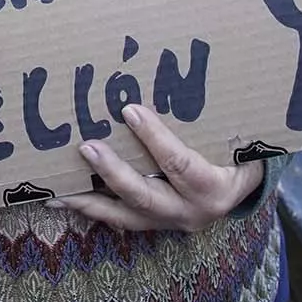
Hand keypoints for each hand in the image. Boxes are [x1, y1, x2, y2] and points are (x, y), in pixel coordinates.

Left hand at [50, 105, 265, 232]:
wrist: (245, 191)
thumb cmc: (241, 153)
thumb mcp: (241, 139)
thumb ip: (218, 119)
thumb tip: (186, 75)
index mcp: (215, 188)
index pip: (180, 163)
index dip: (154, 137)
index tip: (129, 110)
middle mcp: (191, 212)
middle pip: (145, 196)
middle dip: (113, 173)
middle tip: (86, 147)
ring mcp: (169, 223)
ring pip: (124, 216)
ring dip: (89, 201)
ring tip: (56, 190)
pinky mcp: (153, 226)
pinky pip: (118, 219)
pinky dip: (91, 208)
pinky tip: (63, 197)